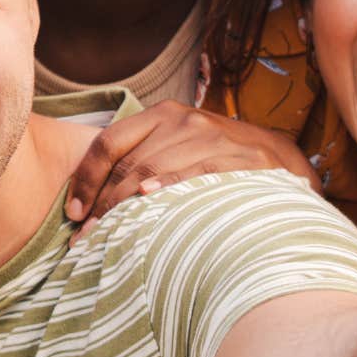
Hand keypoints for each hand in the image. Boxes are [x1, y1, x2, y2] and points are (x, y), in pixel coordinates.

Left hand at [65, 100, 313, 225]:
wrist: (282, 158)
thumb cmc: (218, 161)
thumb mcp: (179, 148)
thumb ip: (142, 161)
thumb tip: (92, 204)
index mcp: (162, 115)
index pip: (108, 142)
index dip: (86, 179)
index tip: (74, 213)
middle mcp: (182, 120)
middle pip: (127, 166)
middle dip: (101, 206)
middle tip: (85, 241)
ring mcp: (210, 137)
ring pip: (152, 173)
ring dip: (124, 211)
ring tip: (106, 240)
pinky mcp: (237, 158)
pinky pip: (193, 175)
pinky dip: (167, 189)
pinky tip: (149, 204)